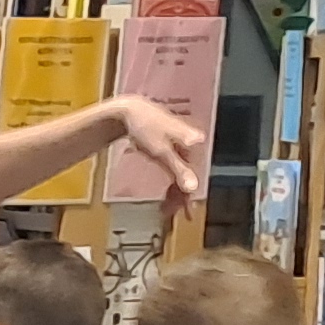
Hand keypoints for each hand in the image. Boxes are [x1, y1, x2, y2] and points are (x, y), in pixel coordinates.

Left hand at [112, 97, 208, 215]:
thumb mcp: (161, 151)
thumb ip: (178, 169)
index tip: (188, 214)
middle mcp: (190, 147)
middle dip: (179, 197)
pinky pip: (173, 171)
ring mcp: (180, 148)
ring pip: (180, 176)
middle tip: (169, 214)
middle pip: (188, 177)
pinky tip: (165, 199)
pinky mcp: (170, 150)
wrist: (130, 109)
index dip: (189, 197)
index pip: (194, 176)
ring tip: (166, 211)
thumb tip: (194, 187)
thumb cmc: (147, 126)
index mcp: (193, 143)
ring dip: (174, 193)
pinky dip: (170, 184)